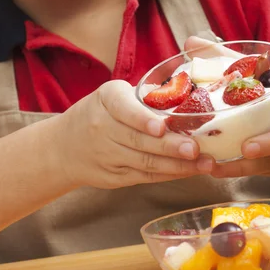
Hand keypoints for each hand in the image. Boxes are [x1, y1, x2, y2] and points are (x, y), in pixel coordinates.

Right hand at [54, 80, 212, 189]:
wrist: (65, 146)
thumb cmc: (101, 112)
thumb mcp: (114, 95)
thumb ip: (145, 97)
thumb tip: (193, 92)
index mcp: (106, 100)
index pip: (124, 110)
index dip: (143, 120)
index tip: (162, 127)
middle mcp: (103, 128)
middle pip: (139, 141)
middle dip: (170, 147)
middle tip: (195, 148)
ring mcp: (107, 156)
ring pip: (145, 163)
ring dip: (178, 165)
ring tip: (204, 163)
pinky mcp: (114, 177)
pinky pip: (145, 177)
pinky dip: (169, 175)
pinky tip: (190, 171)